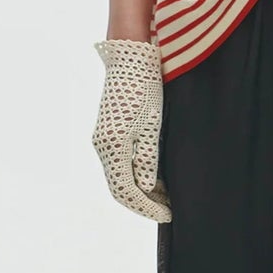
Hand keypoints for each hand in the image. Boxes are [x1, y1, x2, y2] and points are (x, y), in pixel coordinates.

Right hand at [92, 38, 171, 221]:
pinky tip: (156, 176)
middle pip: (119, 188)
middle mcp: (103, 145)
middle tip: (169, 210)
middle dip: (144, 203)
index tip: (169, 215)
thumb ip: (148, 157)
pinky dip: (136, 175)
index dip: (147, 207)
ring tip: (167, 196)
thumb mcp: (152, 123)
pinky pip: (120, 162)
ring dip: (141, 190)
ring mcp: (104, 138)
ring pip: (120, 176)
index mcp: (112, 146)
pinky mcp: (110, 131)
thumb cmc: (144, 86)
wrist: (130, 57)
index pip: (126, 191)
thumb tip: (147, 187)